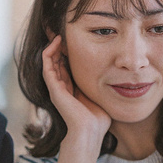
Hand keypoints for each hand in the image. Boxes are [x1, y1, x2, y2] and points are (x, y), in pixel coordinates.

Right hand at [42, 35, 110, 162]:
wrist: (90, 130)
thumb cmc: (98, 118)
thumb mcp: (100, 94)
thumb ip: (101, 84)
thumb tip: (116, 73)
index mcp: (70, 89)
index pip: (65, 66)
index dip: (67, 53)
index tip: (73, 40)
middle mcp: (61, 87)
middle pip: (56, 62)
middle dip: (59, 48)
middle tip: (63, 32)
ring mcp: (55, 88)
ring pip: (49, 62)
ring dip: (53, 47)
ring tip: (59, 35)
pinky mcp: (54, 88)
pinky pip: (46, 66)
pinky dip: (49, 53)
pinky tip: (56, 43)